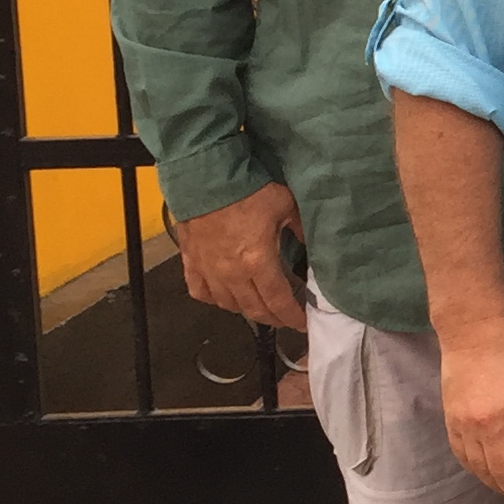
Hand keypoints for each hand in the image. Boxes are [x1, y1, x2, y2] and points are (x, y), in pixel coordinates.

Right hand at [173, 181, 307, 330]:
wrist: (204, 179)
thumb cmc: (248, 190)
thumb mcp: (285, 206)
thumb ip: (300, 229)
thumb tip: (312, 245)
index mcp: (258, 262)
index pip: (278, 301)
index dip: (291, 317)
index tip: (302, 324)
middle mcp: (232, 274)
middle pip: (253, 309)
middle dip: (272, 318)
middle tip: (284, 319)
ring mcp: (208, 271)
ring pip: (227, 305)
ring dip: (246, 310)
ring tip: (259, 308)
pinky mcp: (191, 263)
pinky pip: (200, 292)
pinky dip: (214, 299)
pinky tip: (223, 296)